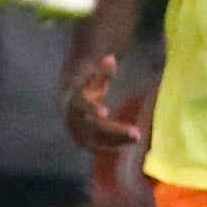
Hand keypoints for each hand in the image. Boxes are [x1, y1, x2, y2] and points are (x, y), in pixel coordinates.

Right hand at [59, 47, 144, 171]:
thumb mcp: (95, 76)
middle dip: (115, 131)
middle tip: (137, 134)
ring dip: (116, 141)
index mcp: (75, 100)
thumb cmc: (87, 85)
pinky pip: (97, 147)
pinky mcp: (82, 141)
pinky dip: (111, 148)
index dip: (92, 109)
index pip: (81, 106)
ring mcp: (76, 132)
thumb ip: (103, 71)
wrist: (69, 100)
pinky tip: (127, 145)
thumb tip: (110, 58)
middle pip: (94, 127)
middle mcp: (74, 119)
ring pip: (96, 140)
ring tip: (137, 138)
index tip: (105, 112)